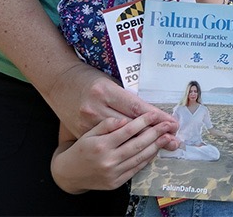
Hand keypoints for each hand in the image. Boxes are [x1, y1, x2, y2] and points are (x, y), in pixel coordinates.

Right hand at [45, 61, 178, 145]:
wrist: (58, 89)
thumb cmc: (85, 80)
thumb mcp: (105, 81)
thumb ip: (124, 98)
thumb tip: (149, 112)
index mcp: (102, 92)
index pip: (134, 108)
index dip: (154, 116)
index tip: (170, 120)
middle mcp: (95, 112)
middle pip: (132, 128)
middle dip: (156, 132)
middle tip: (174, 133)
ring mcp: (88, 128)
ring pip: (125, 143)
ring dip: (149, 144)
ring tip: (167, 142)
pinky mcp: (87, 142)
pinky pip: (114, 151)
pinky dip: (133, 153)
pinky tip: (148, 150)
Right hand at [51, 113, 175, 192]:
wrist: (70, 173)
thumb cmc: (81, 148)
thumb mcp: (89, 131)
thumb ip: (107, 124)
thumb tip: (125, 120)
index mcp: (101, 145)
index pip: (127, 131)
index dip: (142, 121)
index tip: (154, 114)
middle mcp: (108, 160)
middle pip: (137, 145)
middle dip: (155, 133)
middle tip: (168, 125)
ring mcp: (113, 173)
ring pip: (139, 158)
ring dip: (155, 147)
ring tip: (167, 137)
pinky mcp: (116, 182)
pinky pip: (136, 169)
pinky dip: (147, 159)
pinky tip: (154, 150)